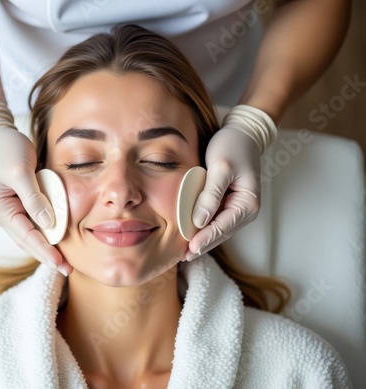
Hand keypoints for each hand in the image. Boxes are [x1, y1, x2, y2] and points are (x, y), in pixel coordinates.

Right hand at [0, 127, 72, 275]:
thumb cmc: (6, 150)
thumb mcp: (19, 172)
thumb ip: (34, 199)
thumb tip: (48, 223)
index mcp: (0, 210)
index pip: (26, 236)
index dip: (44, 251)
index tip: (59, 263)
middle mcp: (4, 214)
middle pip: (28, 241)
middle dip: (47, 255)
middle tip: (67, 269)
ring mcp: (11, 210)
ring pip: (32, 234)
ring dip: (47, 246)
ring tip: (64, 260)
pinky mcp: (20, 203)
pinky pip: (35, 222)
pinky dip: (47, 230)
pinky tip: (59, 238)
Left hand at [187, 105, 275, 256]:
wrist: (243, 134)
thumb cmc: (233, 146)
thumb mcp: (221, 167)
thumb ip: (211, 194)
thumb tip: (199, 220)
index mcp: (248, 203)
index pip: (224, 226)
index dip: (207, 238)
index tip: (191, 248)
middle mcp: (245, 210)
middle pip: (222, 232)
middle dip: (203, 244)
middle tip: (183, 257)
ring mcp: (237, 208)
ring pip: (218, 230)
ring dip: (203, 240)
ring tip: (184, 253)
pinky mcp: (227, 204)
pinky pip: (215, 220)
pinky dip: (203, 228)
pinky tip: (190, 236)